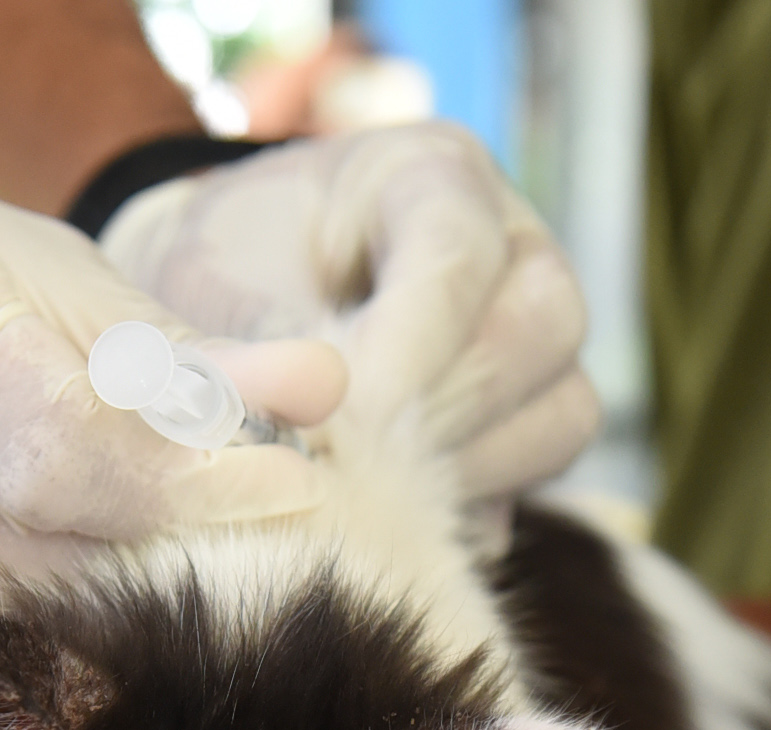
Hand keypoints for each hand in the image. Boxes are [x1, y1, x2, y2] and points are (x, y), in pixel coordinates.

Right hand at [0, 170, 347, 676]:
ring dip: (151, 621)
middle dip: (204, 560)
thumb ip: (171, 344)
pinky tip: (120, 622)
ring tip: (221, 586)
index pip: (73, 451)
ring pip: (38, 631)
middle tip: (295, 551)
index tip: (295, 486)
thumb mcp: (20, 264)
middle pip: (68, 555)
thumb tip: (322, 386)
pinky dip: (71, 649)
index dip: (197, 485)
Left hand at [99, 123, 601, 500]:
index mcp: (434, 173)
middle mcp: (516, 245)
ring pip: (559, 416)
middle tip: (345, 459)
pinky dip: (466, 511)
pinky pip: (540, 480)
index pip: (459, 251)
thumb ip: (251, 351)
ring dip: (459, 469)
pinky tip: (387, 515)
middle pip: (540, 327)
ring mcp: (539, 337)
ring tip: (359, 484)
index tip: (337, 415)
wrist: (227, 312)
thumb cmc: (223, 277)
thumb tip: (307, 423)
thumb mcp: (211, 287)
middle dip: (438, 409)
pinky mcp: (534, 421)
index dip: (406, 343)